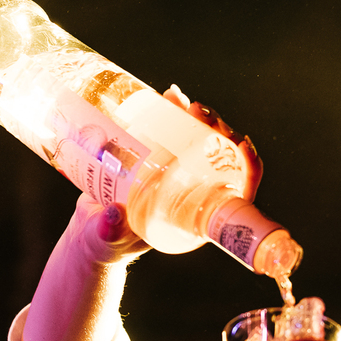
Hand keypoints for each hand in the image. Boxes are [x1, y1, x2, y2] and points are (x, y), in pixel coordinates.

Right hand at [67, 84, 263, 262]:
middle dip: (218, 130)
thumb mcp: (108, 240)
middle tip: (198, 111)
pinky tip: (169, 96)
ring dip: (197, 117)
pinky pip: (177, 134)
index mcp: (198, 216)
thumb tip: (112, 215)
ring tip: (179, 98)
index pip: (237, 191)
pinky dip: (174, 114)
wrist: (92, 231)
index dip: (247, 167)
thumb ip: (110, 232)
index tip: (241, 143)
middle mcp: (195, 193)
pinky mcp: (161, 160)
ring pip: (201, 142)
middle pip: (221, 159)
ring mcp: (180, 175)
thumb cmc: (106, 244)